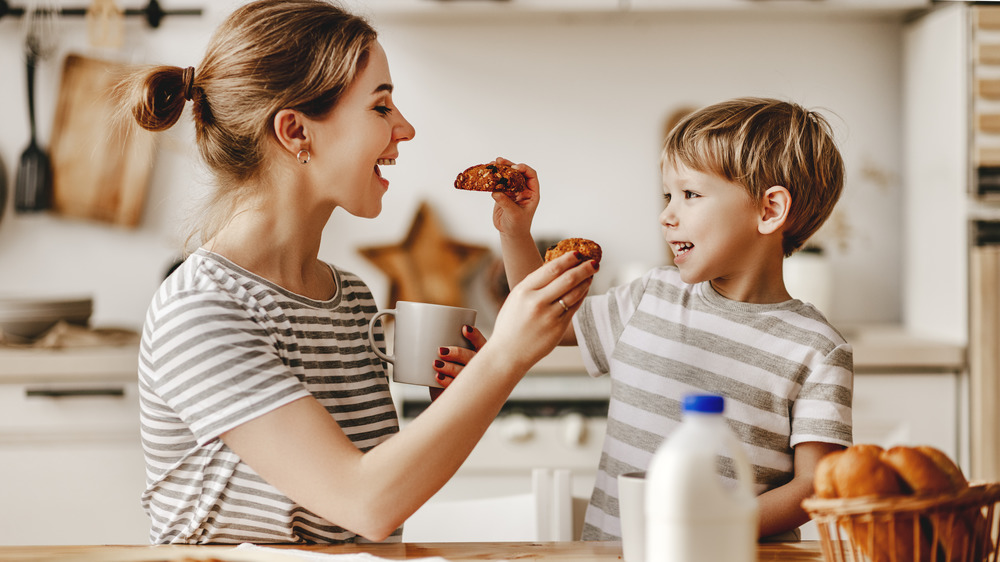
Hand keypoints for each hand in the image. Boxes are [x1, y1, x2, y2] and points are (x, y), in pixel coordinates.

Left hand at [429, 324, 486, 400]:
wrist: (451, 399)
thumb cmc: (450, 374)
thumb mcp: (450, 360)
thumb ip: (444, 350)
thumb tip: (421, 337)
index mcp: (478, 355)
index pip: (480, 342)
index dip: (474, 335)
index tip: (464, 329)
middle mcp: (479, 367)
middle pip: (471, 357)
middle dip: (457, 353)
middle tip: (441, 351)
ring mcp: (472, 381)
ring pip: (464, 372)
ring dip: (450, 367)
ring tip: (436, 364)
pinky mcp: (463, 392)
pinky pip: (456, 387)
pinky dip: (446, 381)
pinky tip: (438, 377)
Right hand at [485, 251, 596, 371]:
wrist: (507, 353)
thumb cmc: (510, 325)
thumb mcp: (515, 299)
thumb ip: (533, 285)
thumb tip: (555, 268)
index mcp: (523, 291)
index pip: (550, 269)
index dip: (567, 259)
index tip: (576, 253)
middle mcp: (536, 302)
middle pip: (567, 278)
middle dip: (583, 267)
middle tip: (593, 261)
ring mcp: (549, 316)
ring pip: (574, 293)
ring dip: (586, 281)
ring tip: (592, 273)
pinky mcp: (558, 328)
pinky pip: (574, 307)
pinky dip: (582, 295)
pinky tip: (585, 289)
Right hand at [491, 157, 538, 237]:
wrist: (510, 233)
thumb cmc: (517, 225)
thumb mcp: (514, 215)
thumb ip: (506, 203)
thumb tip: (496, 192)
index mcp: (532, 193)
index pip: (531, 175)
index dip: (524, 169)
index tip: (514, 168)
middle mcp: (523, 189)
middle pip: (517, 172)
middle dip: (509, 165)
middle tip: (499, 160)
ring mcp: (512, 190)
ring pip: (507, 176)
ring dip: (499, 169)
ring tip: (491, 163)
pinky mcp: (502, 193)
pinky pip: (498, 183)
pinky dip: (492, 178)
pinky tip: (486, 173)